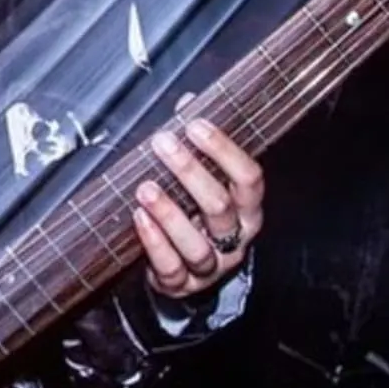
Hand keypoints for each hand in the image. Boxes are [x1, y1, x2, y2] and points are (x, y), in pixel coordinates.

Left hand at [131, 116, 265, 296]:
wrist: (184, 267)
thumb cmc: (193, 211)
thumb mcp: (200, 177)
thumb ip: (196, 143)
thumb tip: (187, 102)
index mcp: (246, 207)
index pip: (249, 178)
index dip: (224, 150)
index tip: (195, 125)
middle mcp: (234, 237)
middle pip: (220, 206)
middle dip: (190, 172)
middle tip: (162, 144)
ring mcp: (211, 265)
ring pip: (197, 245)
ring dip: (170, 214)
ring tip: (145, 188)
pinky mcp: (183, 285)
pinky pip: (171, 268)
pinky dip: (154, 244)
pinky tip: (140, 219)